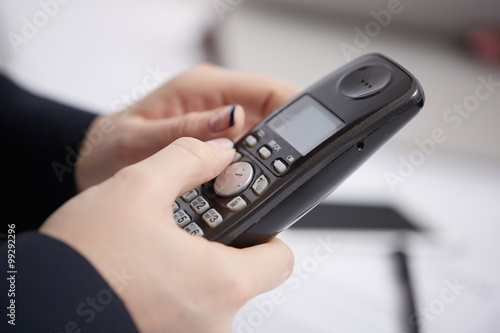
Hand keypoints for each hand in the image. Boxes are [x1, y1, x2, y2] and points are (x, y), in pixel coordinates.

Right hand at [41, 137, 293, 332]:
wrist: (34, 309)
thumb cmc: (83, 260)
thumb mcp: (137, 188)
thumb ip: (188, 159)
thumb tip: (218, 150)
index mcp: (222, 283)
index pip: (280, 259)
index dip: (267, 233)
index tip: (245, 219)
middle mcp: (214, 323)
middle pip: (242, 276)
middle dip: (219, 249)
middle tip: (187, 227)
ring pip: (210, 295)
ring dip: (190, 270)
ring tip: (154, 249)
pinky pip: (183, 312)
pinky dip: (171, 292)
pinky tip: (140, 273)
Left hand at [76, 64, 299, 190]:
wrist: (96, 163)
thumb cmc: (109, 149)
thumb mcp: (136, 142)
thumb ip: (183, 133)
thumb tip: (232, 121)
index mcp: (201, 89)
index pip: (268, 91)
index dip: (296, 114)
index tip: (310, 142)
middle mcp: (215, 103)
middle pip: (273, 116)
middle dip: (284, 145)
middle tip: (278, 178)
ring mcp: (217, 123)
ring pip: (264, 138)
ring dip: (267, 162)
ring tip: (255, 188)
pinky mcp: (216, 143)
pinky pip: (248, 153)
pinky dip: (251, 170)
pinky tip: (242, 188)